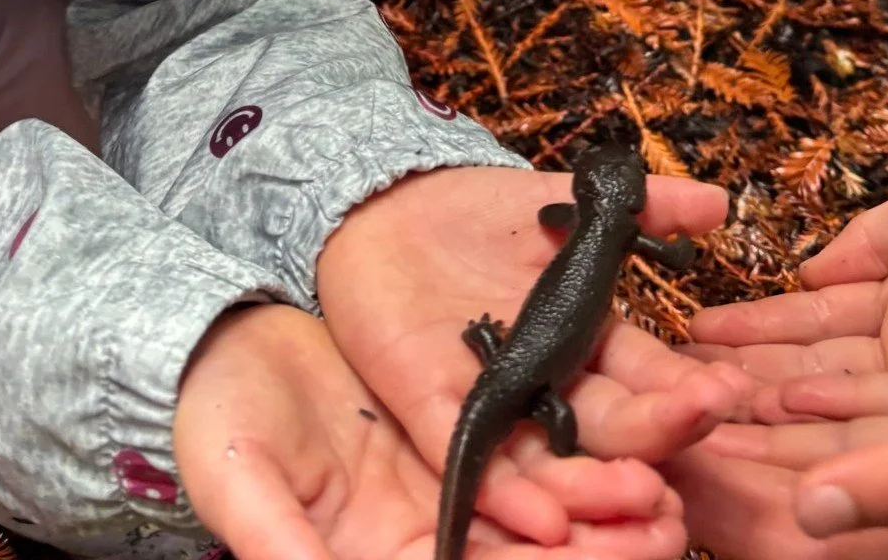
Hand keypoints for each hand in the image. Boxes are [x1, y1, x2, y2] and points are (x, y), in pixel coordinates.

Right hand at [175, 303, 686, 559]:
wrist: (219, 348)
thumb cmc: (220, 422)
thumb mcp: (243, 480)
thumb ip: (279, 545)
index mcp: (382, 559)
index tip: (619, 555)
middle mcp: (428, 532)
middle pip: (528, 552)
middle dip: (601, 543)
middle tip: (667, 521)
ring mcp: (446, 474)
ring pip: (541, 495)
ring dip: (605, 494)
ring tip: (668, 481)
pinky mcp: (457, 415)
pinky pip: (524, 431)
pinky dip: (575, 434)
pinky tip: (625, 419)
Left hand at [316, 166, 747, 549]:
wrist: (386, 204)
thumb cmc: (476, 211)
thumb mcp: (560, 198)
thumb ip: (638, 207)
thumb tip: (718, 202)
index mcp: (589, 337)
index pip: (649, 374)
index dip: (687, 386)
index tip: (731, 387)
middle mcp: (552, 383)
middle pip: (614, 425)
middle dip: (662, 428)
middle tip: (706, 415)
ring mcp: (498, 403)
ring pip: (557, 462)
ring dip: (600, 487)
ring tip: (645, 495)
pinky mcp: (437, 411)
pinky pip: (478, 461)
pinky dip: (511, 496)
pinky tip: (546, 523)